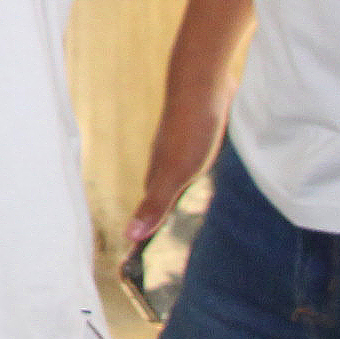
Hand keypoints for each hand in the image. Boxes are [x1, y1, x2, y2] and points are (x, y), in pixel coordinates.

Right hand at [129, 84, 227, 249]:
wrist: (202, 82)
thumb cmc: (191, 130)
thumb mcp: (175, 173)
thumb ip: (155, 205)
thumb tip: (129, 237)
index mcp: (159, 172)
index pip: (150, 209)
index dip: (146, 230)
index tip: (138, 257)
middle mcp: (167, 160)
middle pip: (162, 192)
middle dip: (161, 213)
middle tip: (162, 238)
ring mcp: (183, 144)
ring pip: (180, 175)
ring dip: (180, 191)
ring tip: (185, 211)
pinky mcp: (202, 130)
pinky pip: (198, 159)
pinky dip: (198, 172)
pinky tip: (210, 175)